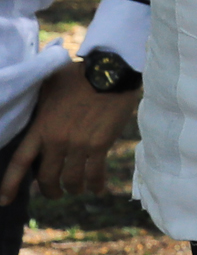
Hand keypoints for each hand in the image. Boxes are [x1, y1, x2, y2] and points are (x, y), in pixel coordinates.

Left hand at [1, 59, 133, 203]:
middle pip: (47, 178)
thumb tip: (27, 105)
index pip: (20, 161)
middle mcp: (57, 141)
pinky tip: (98, 188)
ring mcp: (80, 144)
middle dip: (49, 190)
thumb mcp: (48, 87)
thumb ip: (38, 105)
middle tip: (54, 193)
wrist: (110, 72)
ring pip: (72, 180)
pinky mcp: (101, 144)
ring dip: (73, 189)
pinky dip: (96, 184)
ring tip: (76, 189)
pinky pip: (95, 173)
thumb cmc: (78, 76)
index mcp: (41, 128)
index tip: (5, 200)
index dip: (10, 183)